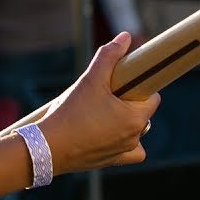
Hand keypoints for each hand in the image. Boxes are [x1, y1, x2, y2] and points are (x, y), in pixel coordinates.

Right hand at [36, 32, 158, 175]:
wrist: (48, 147)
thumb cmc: (72, 112)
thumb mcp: (91, 79)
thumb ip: (109, 55)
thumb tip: (125, 37)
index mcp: (135, 117)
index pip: (151, 97)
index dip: (138, 86)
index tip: (123, 83)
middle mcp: (135, 137)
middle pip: (142, 113)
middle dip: (128, 102)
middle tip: (106, 95)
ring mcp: (123, 152)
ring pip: (136, 132)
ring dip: (125, 122)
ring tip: (102, 113)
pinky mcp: (111, 162)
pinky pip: (128, 153)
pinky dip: (123, 144)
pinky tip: (109, 134)